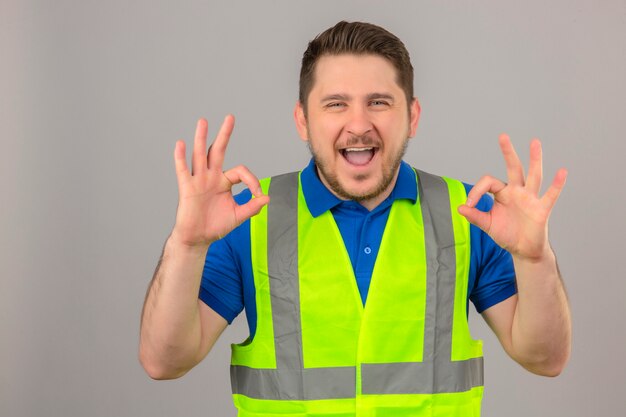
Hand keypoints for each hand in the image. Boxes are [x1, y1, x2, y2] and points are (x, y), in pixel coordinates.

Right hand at [171, 115, 268, 247]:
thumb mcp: (238, 216)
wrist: (198, 239)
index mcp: (224, 182)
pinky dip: (180, 157)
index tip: (258, 195)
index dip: (252, 181)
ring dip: (201, 138)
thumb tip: (267, 198)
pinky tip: (180, 143)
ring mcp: (198, 180)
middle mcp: (211, 177)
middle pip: (218, 151)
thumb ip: (252, 207)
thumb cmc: (216, 226)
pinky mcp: (187, 188)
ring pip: (200, 155)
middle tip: (230, 117)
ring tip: (203, 121)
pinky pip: (183, 170)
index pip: (241, 172)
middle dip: (225, 135)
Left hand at [458, 134, 566, 260]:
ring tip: (535, 142)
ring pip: (533, 175)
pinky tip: (562, 172)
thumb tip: (460, 207)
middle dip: (507, 153)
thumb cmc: (506, 234)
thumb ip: (475, 216)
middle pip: (513, 168)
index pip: (489, 182)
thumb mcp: (488, 225)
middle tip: (502, 136)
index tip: (469, 205)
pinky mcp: (542, 209)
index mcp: (502, 194)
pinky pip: (550, 195)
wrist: (523, 250)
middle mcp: (517, 192)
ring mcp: (530, 198)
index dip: (476, 191)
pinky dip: (557, 184)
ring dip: (534, 159)